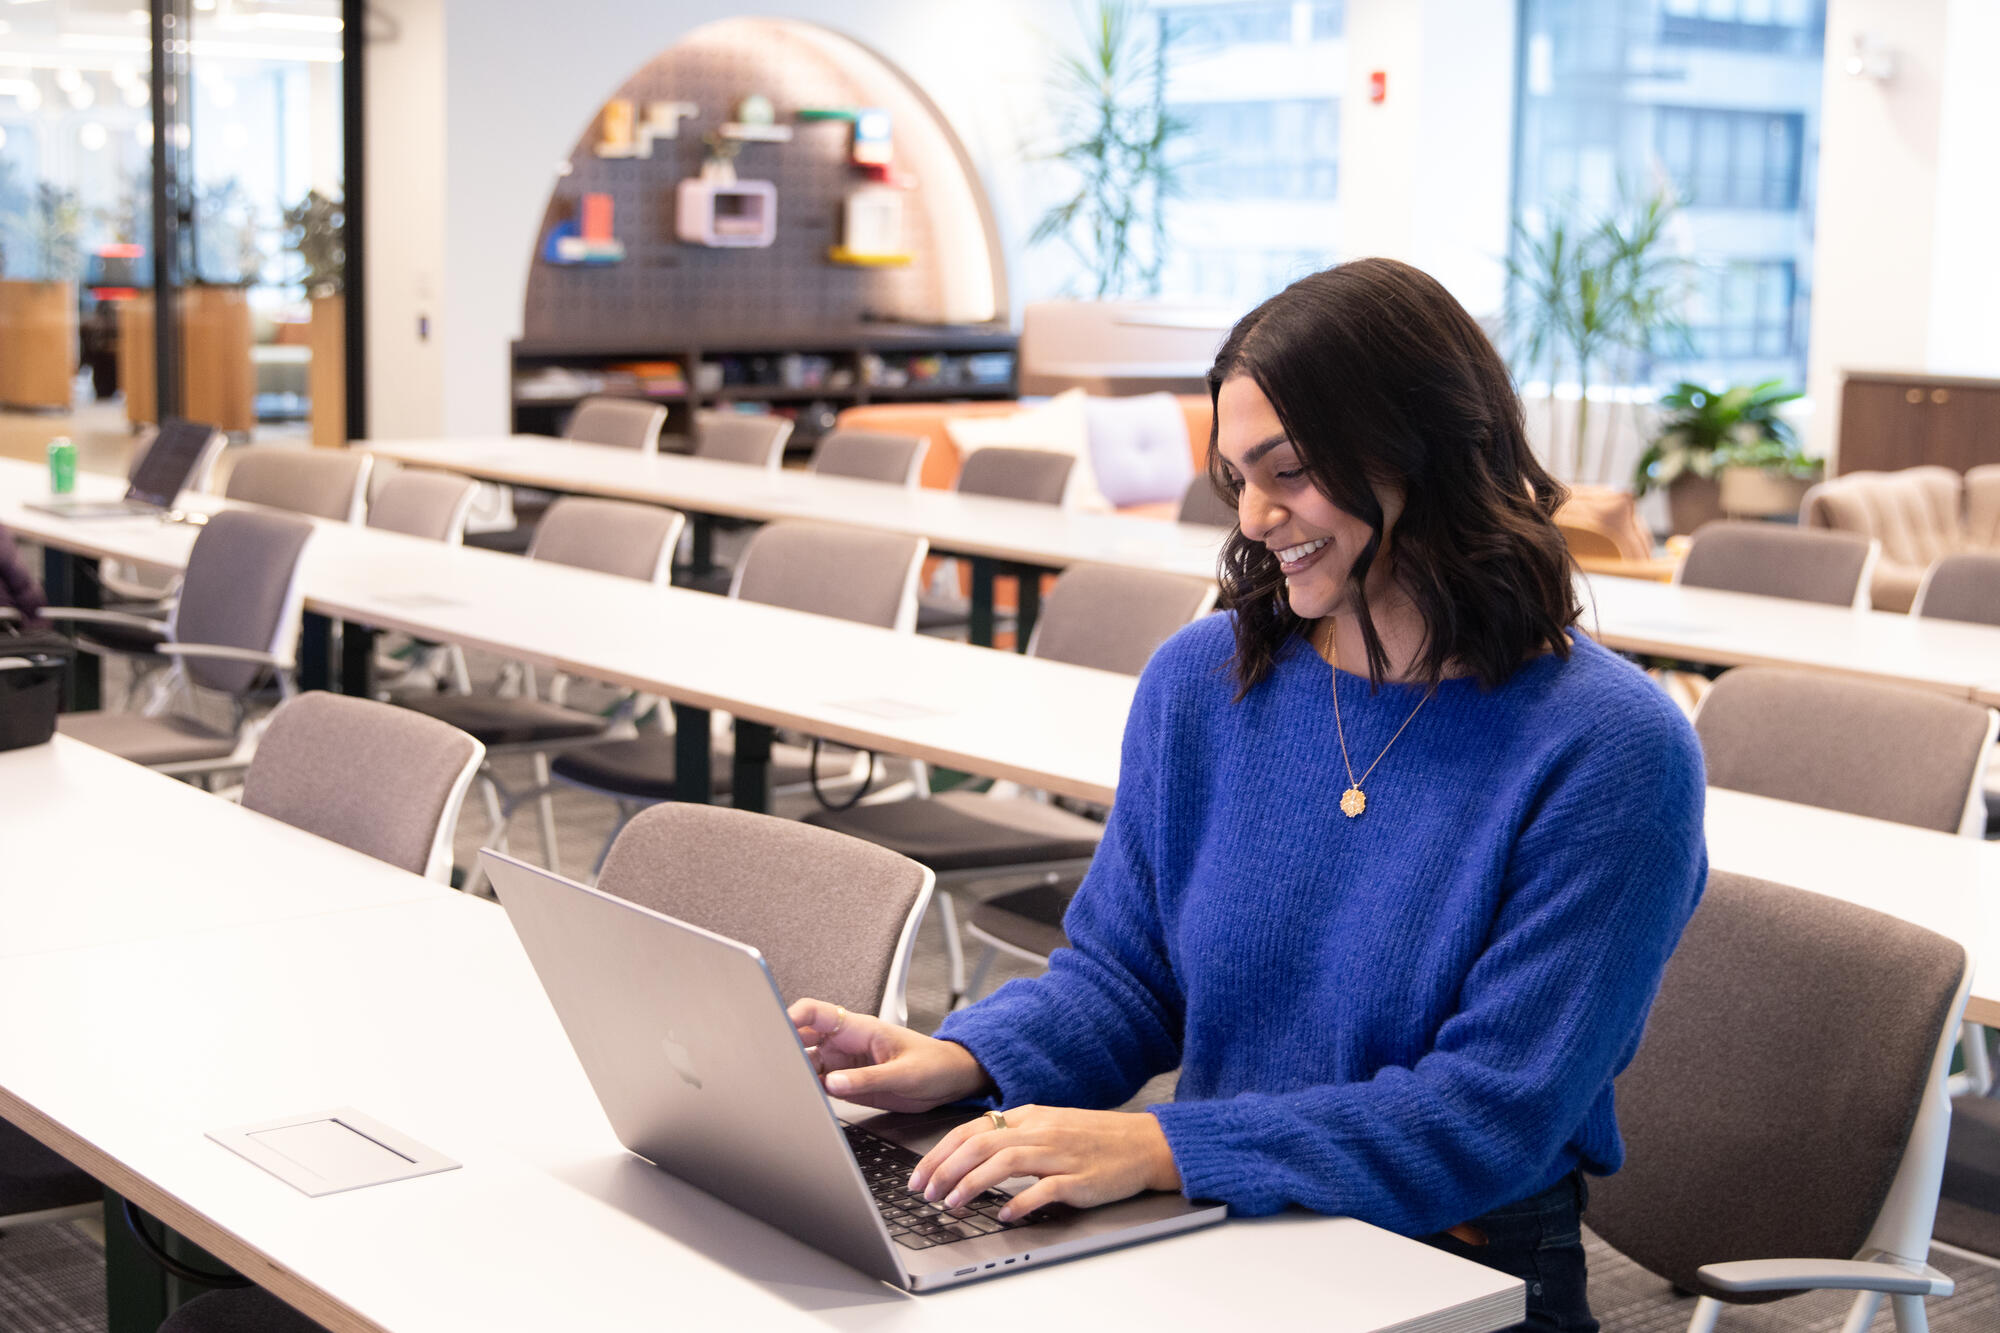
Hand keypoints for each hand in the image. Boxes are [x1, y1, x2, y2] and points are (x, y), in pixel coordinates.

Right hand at [789, 997, 991, 1112]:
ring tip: (783, 1087)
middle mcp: (845, 1043)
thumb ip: (867, 1078)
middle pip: (802, 1039)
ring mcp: (843, 1064)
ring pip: (806, 1065)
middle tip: (772, 1065)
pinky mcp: (846, 1084)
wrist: (949, 1081)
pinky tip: (801, 1100)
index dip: (791, 1016)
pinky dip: (808, 1092)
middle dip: (785, 1048)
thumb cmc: (933, 1065)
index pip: (816, 1013)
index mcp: (859, 1028)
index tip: (774, 1029)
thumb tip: (832, 1082)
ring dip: (795, 1074)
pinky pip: (819, 1085)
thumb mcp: (904, 1073)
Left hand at [908, 1105, 1180, 1222]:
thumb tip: (972, 1154)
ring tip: (952, 1204)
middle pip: (980, 1144)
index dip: (940, 1153)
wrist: (1143, 1143)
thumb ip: (1013, 1135)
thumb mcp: (1049, 1124)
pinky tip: (1004, 1214)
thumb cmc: (1094, 1138)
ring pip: (1005, 1161)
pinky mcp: (1078, 1178)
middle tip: (926, 1192)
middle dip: (945, 1169)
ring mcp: (1059, 1154)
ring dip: (972, 1184)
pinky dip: (1020, 1202)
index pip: (972, 1130)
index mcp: (1028, 1116)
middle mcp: (1039, 1130)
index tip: (920, 1175)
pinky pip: (1044, 1189)